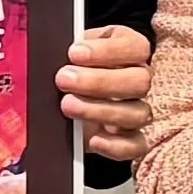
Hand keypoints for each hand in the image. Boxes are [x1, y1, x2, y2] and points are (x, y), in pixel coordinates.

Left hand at [56, 28, 154, 166]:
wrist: (66, 95)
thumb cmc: (72, 67)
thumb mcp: (71, 52)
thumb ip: (70, 49)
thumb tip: (53, 50)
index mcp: (129, 50)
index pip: (135, 47)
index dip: (107, 51)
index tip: (74, 53)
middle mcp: (138, 79)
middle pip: (139, 81)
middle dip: (99, 81)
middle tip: (64, 80)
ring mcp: (137, 110)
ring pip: (137, 113)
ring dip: (100, 111)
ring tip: (68, 105)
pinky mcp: (130, 139)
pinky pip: (136, 146)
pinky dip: (116, 145)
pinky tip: (94, 140)